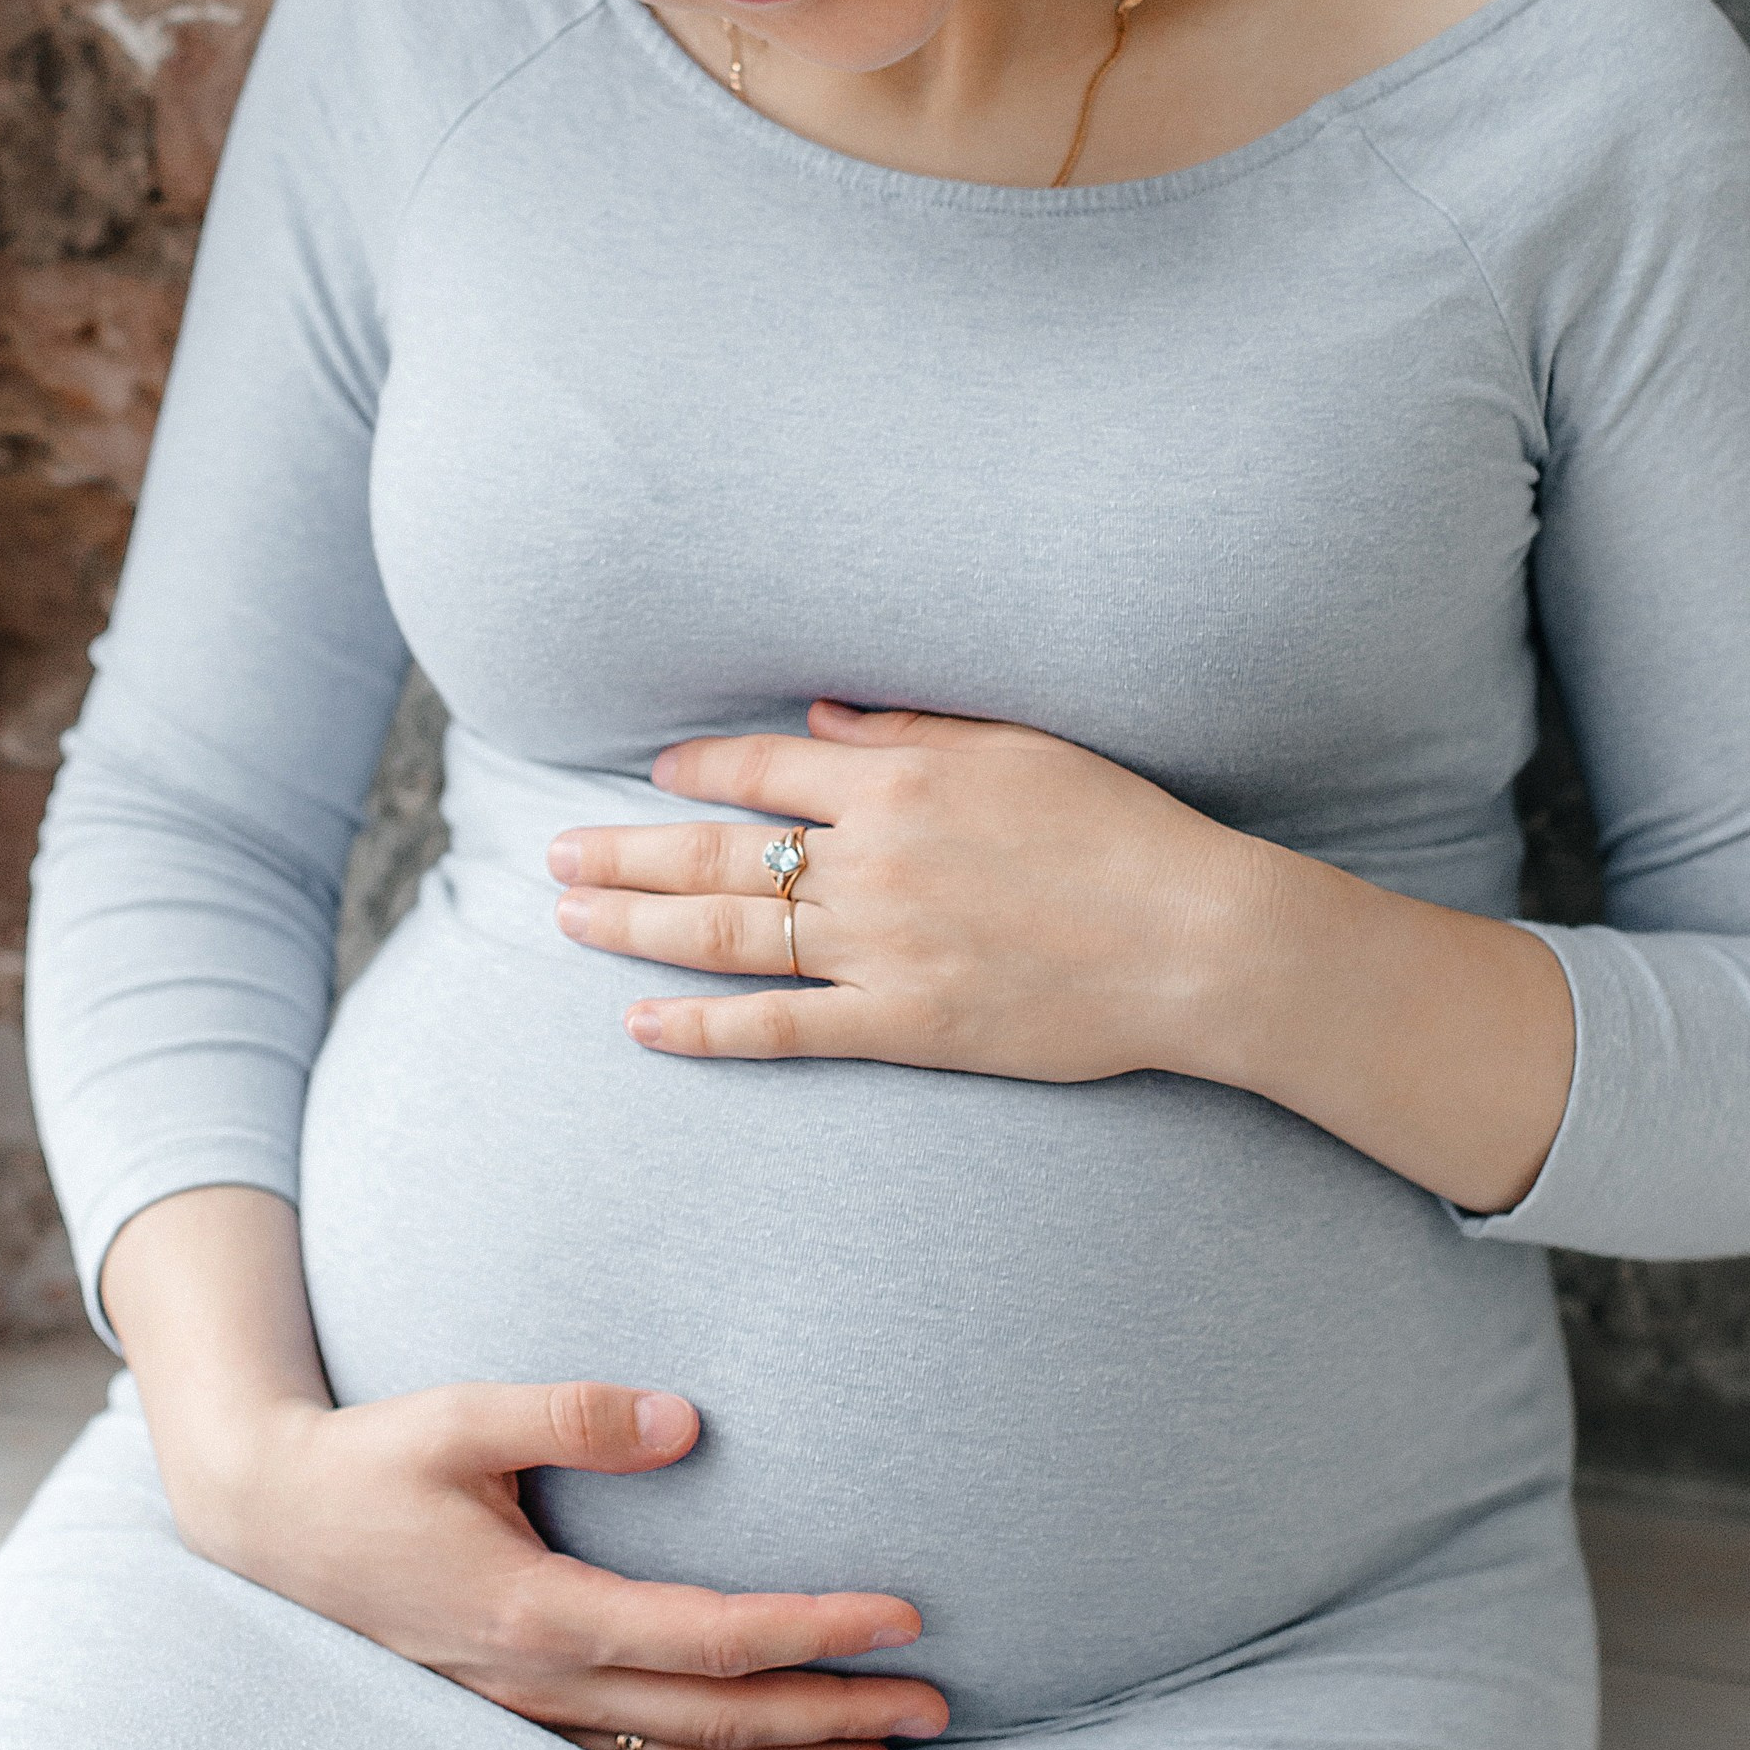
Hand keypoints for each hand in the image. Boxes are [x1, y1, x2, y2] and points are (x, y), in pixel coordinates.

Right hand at [103, 1194, 945, 1749]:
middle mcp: (544, 1685)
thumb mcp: (459, 1417)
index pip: (712, 1637)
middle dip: (837, 1714)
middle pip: (721, 1719)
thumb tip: (687, 1418)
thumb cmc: (369, 1461)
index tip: (903, 1614)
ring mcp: (531, 1720)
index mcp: (540, 1612)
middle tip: (942, 1704)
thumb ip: (570, 1413)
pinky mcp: (522, 1721)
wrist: (270, 1528)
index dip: (814, 1631)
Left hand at [548, 700, 1273, 1080]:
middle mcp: (871, 862)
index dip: (697, 771)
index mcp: (899, 782)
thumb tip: (827, 721)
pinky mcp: (901, 1025)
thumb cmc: (1122, 832)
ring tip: (569, 919)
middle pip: (717, 853)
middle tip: (555, 854)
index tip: (652, 773)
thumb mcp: (1021, 748)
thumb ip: (915, 729)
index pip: (765, 771)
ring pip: (728, 935)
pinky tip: (643, 1025)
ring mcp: (880, 949)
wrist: (1193, 939)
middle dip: (625, 853)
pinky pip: (780, 1027)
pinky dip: (703, 1028)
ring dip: (637, 927)